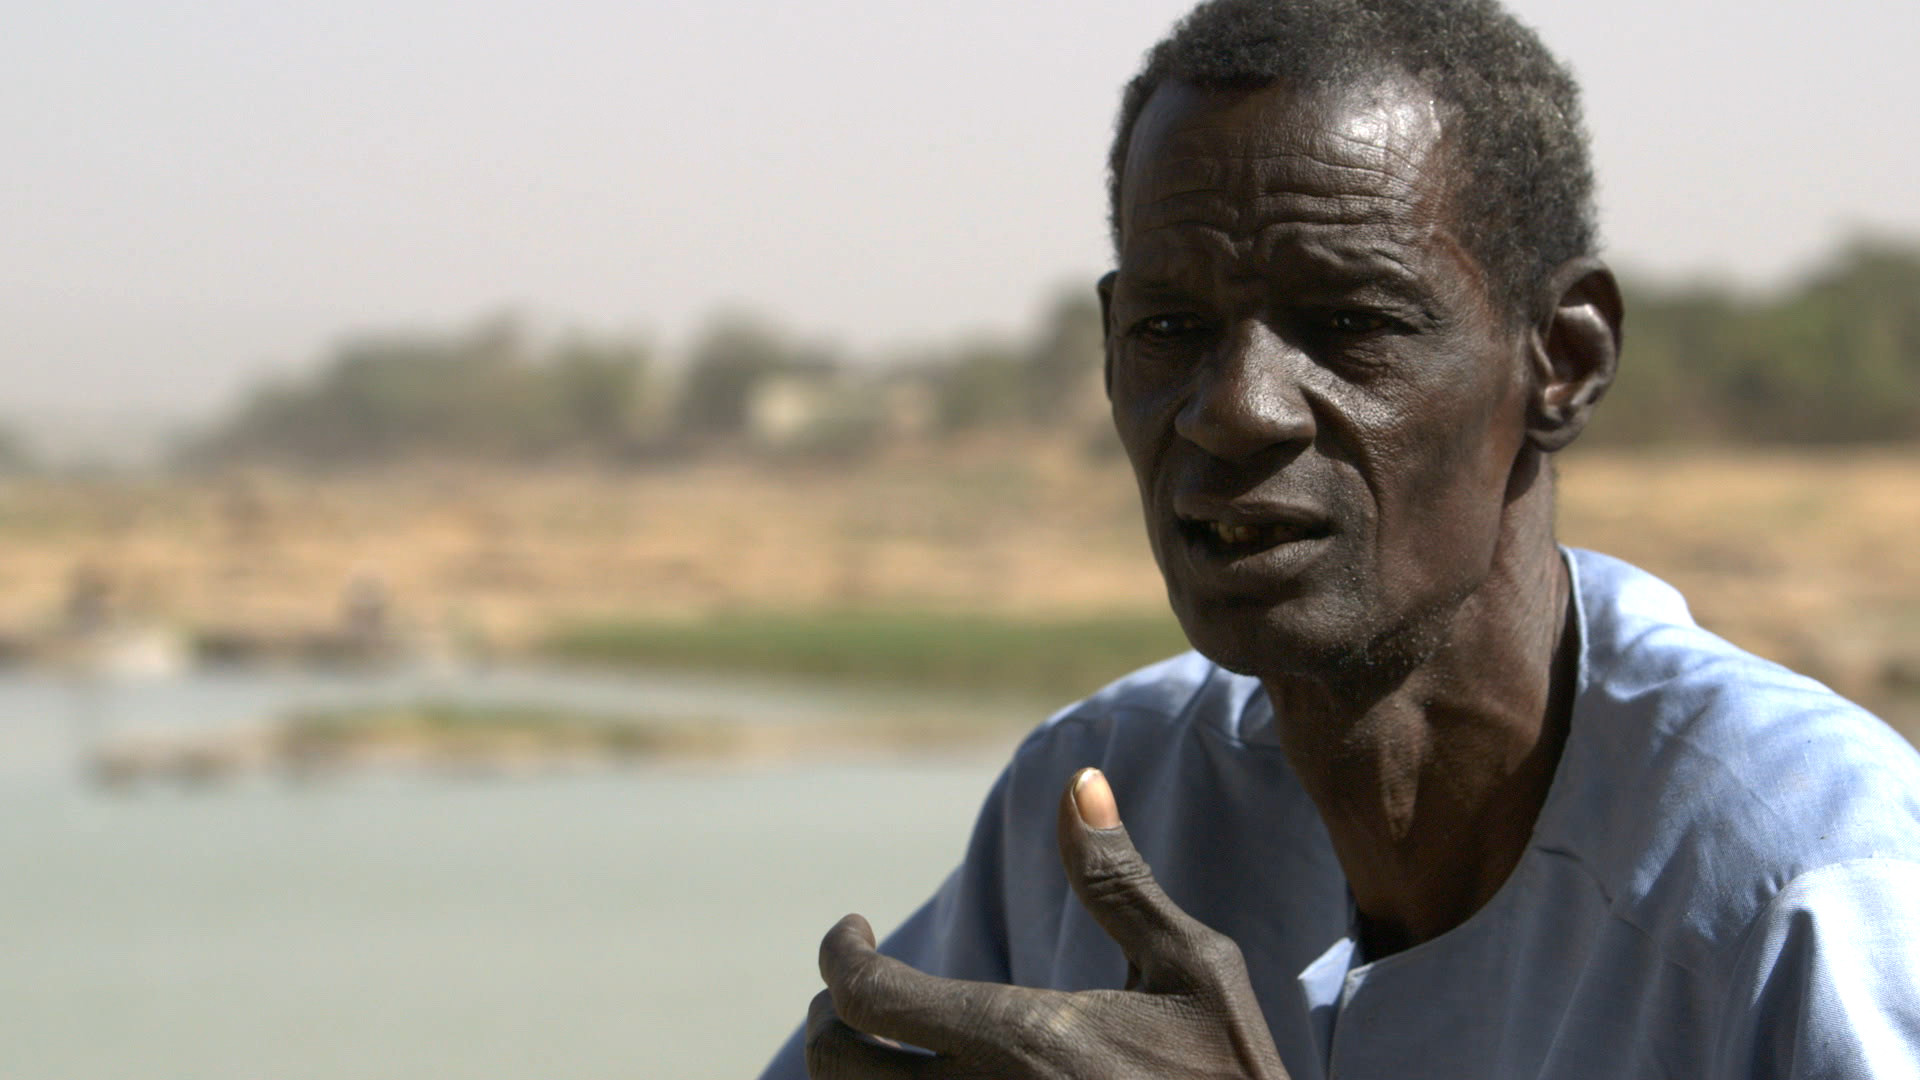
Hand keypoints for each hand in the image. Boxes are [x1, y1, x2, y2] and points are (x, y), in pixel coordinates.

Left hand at [805, 767, 1289, 1078]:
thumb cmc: (1231, 1077)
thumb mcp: (1195, 970)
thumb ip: (1119, 880)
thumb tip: (1078, 780)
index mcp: (1018, 1040)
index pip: (868, 996)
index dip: (839, 955)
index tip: (851, 932)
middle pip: (834, 1066)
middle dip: (831, 1018)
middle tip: (855, 989)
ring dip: (857, 1072)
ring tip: (883, 1038)